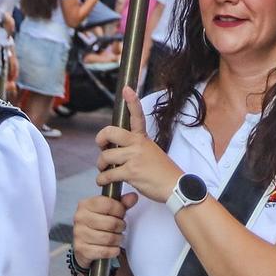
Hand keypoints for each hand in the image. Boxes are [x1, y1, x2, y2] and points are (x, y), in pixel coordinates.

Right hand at [72, 190, 138, 263]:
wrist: (83, 245)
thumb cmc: (97, 225)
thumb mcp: (109, 211)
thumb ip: (122, 203)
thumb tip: (133, 197)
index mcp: (86, 204)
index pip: (108, 204)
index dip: (120, 210)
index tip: (121, 214)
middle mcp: (80, 218)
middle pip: (111, 223)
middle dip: (120, 227)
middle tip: (120, 227)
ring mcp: (79, 234)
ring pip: (109, 238)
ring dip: (117, 239)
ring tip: (116, 237)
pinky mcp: (81, 249)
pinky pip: (104, 251)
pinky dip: (113, 251)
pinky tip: (113, 247)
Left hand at [95, 88, 181, 204]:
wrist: (174, 186)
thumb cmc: (162, 172)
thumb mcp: (151, 152)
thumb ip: (135, 147)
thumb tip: (117, 148)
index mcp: (143, 138)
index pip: (138, 116)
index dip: (132, 101)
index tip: (127, 89)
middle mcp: (138, 144)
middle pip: (110, 133)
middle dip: (100, 139)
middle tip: (101, 146)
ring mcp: (134, 157)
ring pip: (106, 156)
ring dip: (101, 165)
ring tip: (104, 170)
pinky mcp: (131, 172)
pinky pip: (108, 174)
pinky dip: (102, 179)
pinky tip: (104, 181)